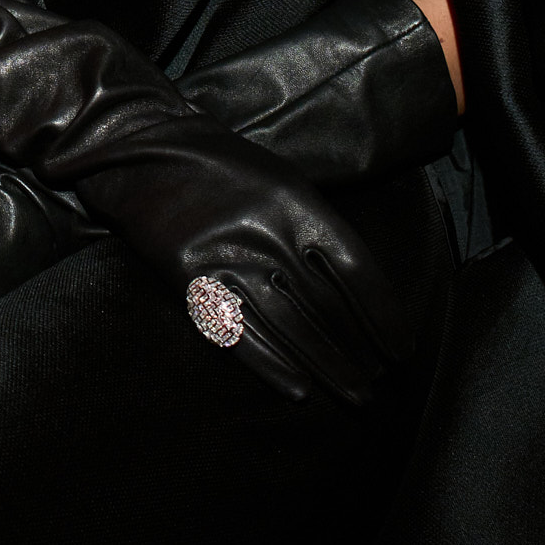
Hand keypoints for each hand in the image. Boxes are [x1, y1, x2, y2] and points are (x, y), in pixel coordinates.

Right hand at [100, 128, 412, 404]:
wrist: (143, 151)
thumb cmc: (220, 166)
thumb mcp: (281, 180)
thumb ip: (314, 227)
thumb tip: (351, 282)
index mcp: (296, 204)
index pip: (355, 270)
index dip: (382, 313)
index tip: (400, 344)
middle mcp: (266, 234)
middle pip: (326, 307)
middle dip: (356, 351)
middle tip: (377, 383)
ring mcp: (226, 258)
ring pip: (288, 326)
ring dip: (325, 365)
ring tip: (353, 393)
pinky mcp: (190, 277)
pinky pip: (237, 330)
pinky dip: (270, 362)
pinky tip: (297, 386)